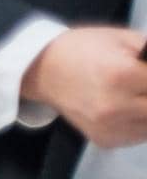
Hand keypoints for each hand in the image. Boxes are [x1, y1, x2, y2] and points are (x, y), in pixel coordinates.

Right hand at [22, 26, 146, 145]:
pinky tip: (132, 107)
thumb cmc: (83, 48)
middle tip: (144, 86)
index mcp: (122, 75)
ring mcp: (109, 127)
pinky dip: (142, 123)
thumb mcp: (123, 38)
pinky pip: (140, 136)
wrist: (42, 70)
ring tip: (139, 95)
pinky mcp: (105, 140)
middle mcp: (116, 106)